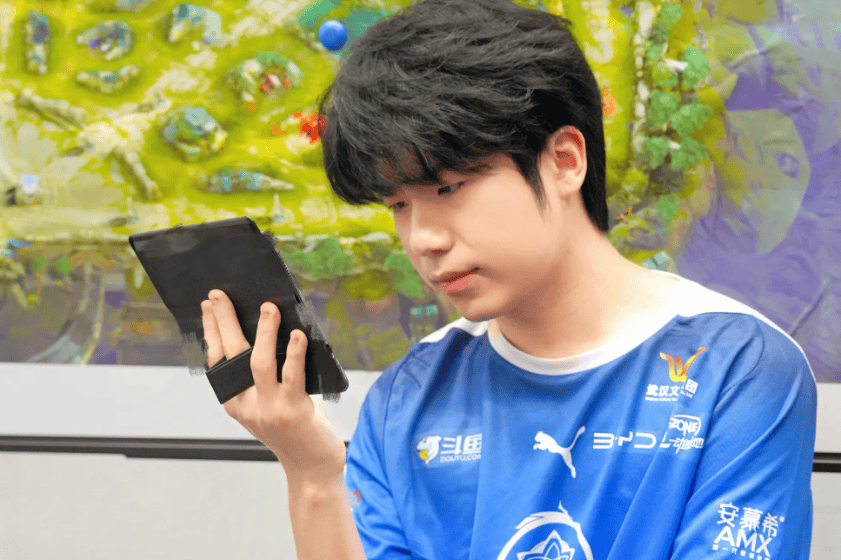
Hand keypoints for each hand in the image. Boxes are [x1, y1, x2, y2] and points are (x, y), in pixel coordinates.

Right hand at [201, 289, 346, 482]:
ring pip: (260, 362)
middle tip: (219, 294)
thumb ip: (273, 373)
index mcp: (235, 402)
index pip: (217, 359)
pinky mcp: (292, 411)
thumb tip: (276, 327)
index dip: (211, 330)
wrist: (313, 468)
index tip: (207, 305)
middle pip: (231, 355)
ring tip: (268, 307)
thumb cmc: (297, 428)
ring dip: (265, 332)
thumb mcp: (274, 400)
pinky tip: (297, 333)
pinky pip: (292, 375)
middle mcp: (246, 405)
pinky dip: (295, 352)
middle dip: (224, 321)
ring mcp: (268, 409)